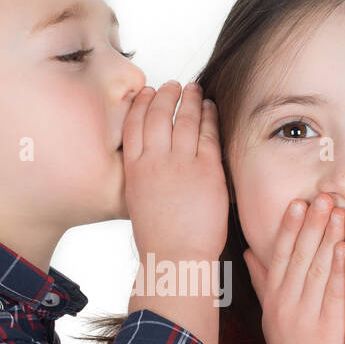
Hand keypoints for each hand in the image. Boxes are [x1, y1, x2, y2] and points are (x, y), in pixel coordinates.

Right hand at [122, 81, 226, 259]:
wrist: (177, 257)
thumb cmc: (159, 237)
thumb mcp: (137, 200)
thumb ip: (142, 174)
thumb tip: (149, 157)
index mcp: (135, 169)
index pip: (133, 124)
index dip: (141, 103)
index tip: (147, 92)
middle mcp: (156, 162)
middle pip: (158, 114)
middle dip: (166, 95)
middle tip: (173, 86)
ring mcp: (182, 164)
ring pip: (184, 119)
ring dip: (190, 99)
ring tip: (194, 90)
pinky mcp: (207, 170)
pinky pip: (209, 134)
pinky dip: (209, 116)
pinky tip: (211, 108)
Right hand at [243, 193, 344, 343]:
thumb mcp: (271, 314)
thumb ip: (262, 281)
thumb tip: (248, 251)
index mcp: (274, 299)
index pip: (281, 255)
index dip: (291, 227)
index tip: (300, 201)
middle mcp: (285, 304)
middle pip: (299, 257)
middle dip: (312, 224)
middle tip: (324, 196)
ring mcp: (304, 317)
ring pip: (316, 271)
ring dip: (328, 239)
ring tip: (340, 211)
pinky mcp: (325, 330)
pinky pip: (333, 295)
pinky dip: (339, 270)